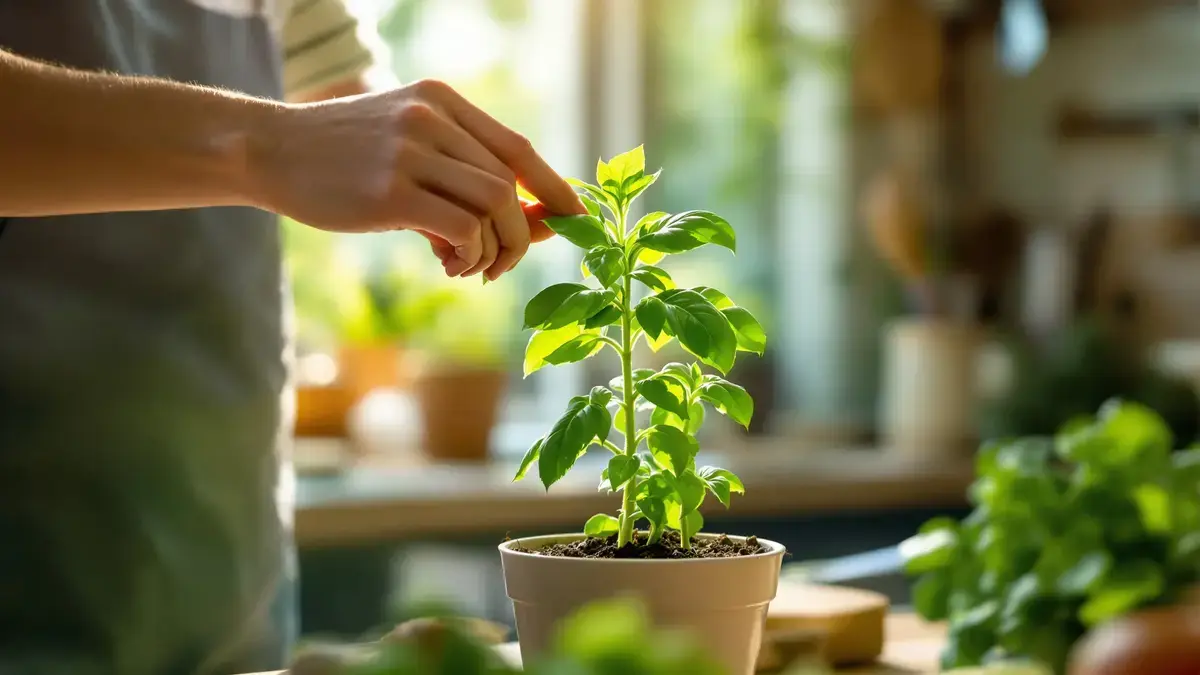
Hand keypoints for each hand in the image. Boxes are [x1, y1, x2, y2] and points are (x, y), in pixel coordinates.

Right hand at [251, 79, 583, 278]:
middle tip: (497, 265)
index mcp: (441, 102)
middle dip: (521, 234)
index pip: (518, 150)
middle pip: (510, 184)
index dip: (554, 190)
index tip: (575, 221)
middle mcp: (432, 118)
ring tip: (470, 268)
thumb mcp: (404, 146)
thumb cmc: (341, 159)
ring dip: (497, 250)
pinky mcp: (390, 192)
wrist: (267, 151)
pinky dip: (471, 256)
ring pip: (495, 206)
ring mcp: (411, 152)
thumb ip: (460, 174)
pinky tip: (450, 265)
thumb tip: (532, 225)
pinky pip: (463, 230)